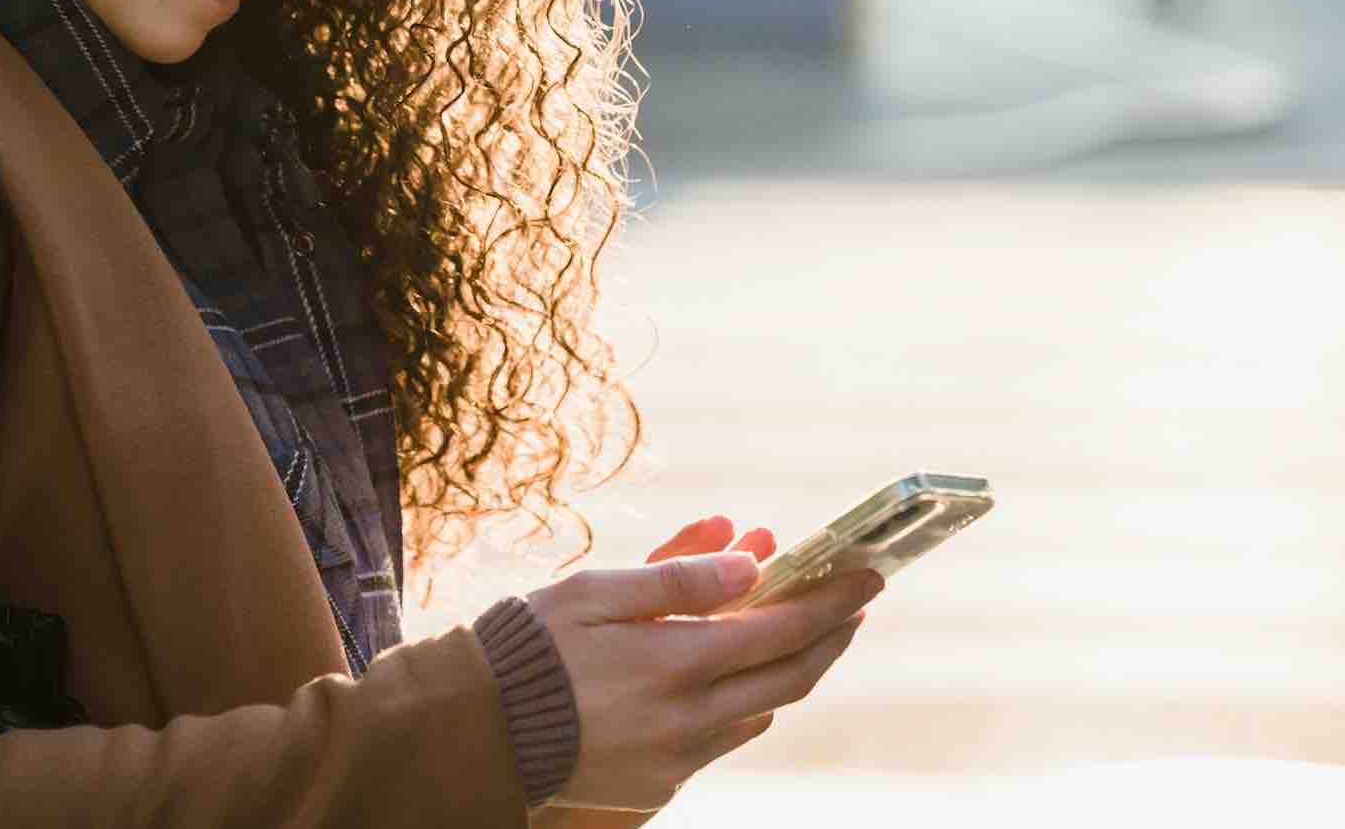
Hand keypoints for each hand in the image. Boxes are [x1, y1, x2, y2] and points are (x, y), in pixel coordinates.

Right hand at [524, 517, 881, 812]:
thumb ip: (677, 577)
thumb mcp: (594, 590)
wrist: (476, 731)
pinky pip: (721, 738)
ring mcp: (677, 758)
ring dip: (786, 669)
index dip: (833, 600)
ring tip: (788, 629)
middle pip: (791, 678)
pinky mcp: (659, 784)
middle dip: (830, 636)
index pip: (783, 629)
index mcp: (675, 663)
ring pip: (760, 711)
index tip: (867, 575)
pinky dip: (740, 701)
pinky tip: (727, 674)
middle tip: (851, 605)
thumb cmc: (528, 646)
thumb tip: (750, 561)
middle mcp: (689, 719)